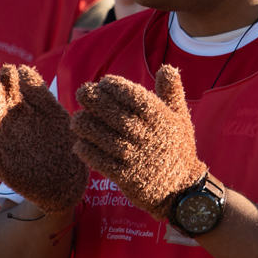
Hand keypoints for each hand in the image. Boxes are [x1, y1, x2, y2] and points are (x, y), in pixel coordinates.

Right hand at [0, 65, 87, 214]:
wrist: (66, 183)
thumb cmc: (63, 145)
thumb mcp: (55, 116)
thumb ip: (40, 95)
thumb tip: (24, 69)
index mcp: (22, 107)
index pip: (10, 87)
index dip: (8, 77)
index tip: (11, 70)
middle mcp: (8, 120)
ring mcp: (1, 139)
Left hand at [71, 65, 206, 220]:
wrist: (181, 190)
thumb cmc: (178, 148)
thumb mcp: (181, 118)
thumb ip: (171, 92)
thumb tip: (167, 68)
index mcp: (160, 119)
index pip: (134, 96)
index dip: (116, 87)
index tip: (104, 83)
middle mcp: (146, 135)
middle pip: (115, 115)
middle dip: (95, 101)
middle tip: (82, 92)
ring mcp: (134, 156)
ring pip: (104, 137)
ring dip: (86, 126)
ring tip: (76, 119)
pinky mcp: (125, 176)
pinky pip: (101, 161)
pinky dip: (87, 152)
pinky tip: (80, 144)